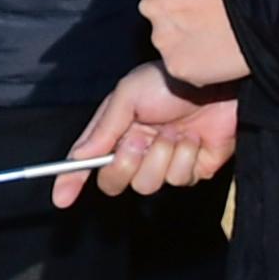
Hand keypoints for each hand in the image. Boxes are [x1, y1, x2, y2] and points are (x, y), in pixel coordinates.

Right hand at [55, 63, 239, 204]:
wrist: (217, 84)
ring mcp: (163, 162)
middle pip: (114, 181)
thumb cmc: (170, 81)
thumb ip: (103, 129)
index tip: (61, 198)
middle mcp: (136, 149)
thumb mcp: (128, 95)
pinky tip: (194, 139)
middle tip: (138, 141)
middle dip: (124, 164)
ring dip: (160, 156)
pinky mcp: (190, 170)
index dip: (71, 180)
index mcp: (116, 130)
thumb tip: (78, 157)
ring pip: (147, 185)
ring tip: (173, 132)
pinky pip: (179, 179)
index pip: (87, 161)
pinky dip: (185, 157)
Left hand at [136, 0, 249, 86]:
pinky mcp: (176, 66)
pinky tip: (219, 55)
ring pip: (168, 42)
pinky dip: (198, 64)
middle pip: (158, 13)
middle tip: (208, 18)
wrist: (266, 8)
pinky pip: (183, 67)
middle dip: (178, 17)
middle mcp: (149, 3)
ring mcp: (161, 38)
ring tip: (218, 37)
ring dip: (187, 42)